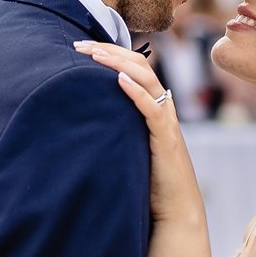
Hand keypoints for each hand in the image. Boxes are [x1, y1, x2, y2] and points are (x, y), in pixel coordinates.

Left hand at [75, 42, 200, 224]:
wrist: (175, 211)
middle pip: (139, 65)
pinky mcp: (166, 141)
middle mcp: (161, 109)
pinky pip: (153, 110)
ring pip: (147, 80)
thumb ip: (114, 126)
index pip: (132, 67)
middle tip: (80, 44)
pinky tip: (119, 79)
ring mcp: (166, 123)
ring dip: (119, 63)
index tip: (81, 47)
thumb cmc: (148, 181)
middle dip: (110, 50)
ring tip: (95, 54)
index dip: (110, 53)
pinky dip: (136, 91)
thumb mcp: (126, 145)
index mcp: (151, 107)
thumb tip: (81, 114)